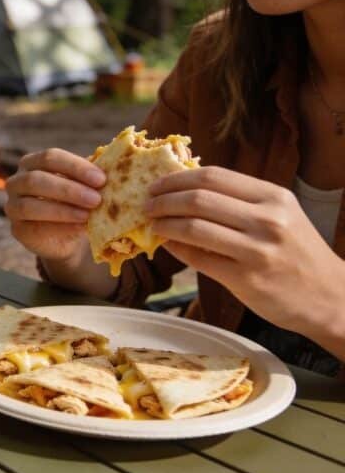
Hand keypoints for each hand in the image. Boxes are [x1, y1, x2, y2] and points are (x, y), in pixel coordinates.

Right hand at [4, 148, 105, 260]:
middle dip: (68, 190)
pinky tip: (79, 228)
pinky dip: (58, 228)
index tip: (101, 179)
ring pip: (30, 205)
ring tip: (88, 216)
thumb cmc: (76, 202)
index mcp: (32, 163)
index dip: (75, 167)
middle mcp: (17, 181)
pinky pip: (34, 228)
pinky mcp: (17, 230)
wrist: (66, 235)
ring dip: (62, 210)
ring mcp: (12, 206)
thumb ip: (91, 177)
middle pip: (36, 179)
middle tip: (96, 199)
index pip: (50, 157)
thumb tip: (113, 166)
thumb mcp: (84, 185)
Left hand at [147, 166, 344, 335]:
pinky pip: (198, 258)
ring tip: (152, 224)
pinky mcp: (246, 279)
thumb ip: (239, 201)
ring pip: (194, 228)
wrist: (330, 296)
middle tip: (145, 204)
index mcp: (273, 197)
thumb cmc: (296, 251)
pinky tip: (168, 244)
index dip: (177, 178)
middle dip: (163, 200)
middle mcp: (268, 220)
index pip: (213, 176)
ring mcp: (257, 250)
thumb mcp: (280, 215)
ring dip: (164, 224)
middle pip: (199, 199)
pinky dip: (176, 248)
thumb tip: (184, 189)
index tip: (156, 184)